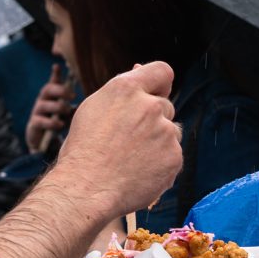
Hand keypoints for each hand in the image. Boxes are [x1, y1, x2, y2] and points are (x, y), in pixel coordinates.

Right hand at [24, 64, 72, 150]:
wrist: (44, 142)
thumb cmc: (59, 123)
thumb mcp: (68, 114)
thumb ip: (73, 108)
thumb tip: (83, 105)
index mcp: (52, 96)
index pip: (53, 82)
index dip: (55, 74)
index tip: (57, 66)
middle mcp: (43, 101)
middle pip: (47, 90)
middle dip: (60, 90)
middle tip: (73, 95)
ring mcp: (37, 112)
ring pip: (43, 105)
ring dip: (57, 107)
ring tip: (66, 111)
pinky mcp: (34, 124)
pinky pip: (40, 121)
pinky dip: (51, 123)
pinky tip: (60, 125)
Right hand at [49, 61, 182, 219]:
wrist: (86, 189)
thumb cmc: (83, 150)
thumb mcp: (94, 108)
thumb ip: (122, 91)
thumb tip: (139, 69)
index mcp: (126, 89)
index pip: (162, 71)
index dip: (160, 83)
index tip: (156, 93)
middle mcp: (150, 106)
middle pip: (165, 106)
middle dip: (152, 120)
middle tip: (127, 141)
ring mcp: (165, 132)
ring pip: (170, 132)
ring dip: (158, 142)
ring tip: (130, 159)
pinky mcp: (175, 156)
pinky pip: (173, 156)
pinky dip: (161, 164)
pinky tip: (139, 173)